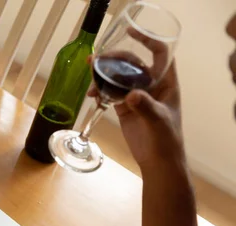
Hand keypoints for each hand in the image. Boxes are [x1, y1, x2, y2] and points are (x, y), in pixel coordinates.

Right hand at [88, 29, 184, 172]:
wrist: (158, 162)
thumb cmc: (166, 140)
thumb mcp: (158, 122)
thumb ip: (146, 107)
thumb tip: (131, 95)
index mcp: (166, 83)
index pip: (159, 54)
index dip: (147, 40)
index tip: (129, 33)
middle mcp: (151, 85)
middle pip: (133, 63)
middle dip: (116, 58)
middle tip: (98, 60)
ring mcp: (137, 96)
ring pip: (119, 76)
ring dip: (104, 73)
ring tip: (89, 73)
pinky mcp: (125, 107)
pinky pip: (111, 92)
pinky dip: (100, 90)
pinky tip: (91, 93)